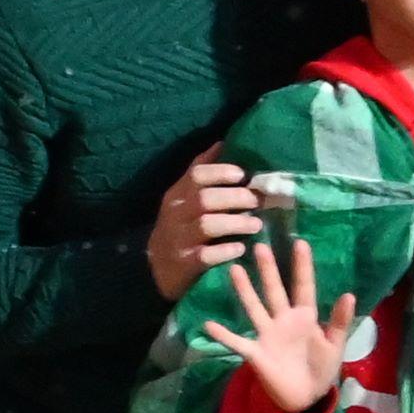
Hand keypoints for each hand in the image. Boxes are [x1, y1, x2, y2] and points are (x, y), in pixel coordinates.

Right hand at [145, 152, 263, 293]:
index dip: (221, 172)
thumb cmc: (179, 227)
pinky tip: (240, 248)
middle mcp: (176, 214)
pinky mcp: (184, 263)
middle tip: (258, 201)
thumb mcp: (183, 198)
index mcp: (177, 194)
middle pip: (205, 198)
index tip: (242, 175)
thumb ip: (201, 173)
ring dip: (236, 222)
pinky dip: (225, 250)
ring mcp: (179, 239)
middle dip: (236, 197)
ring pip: (207, 225)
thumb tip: (223, 143)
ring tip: (256, 224)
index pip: (196, 175)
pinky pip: (206, 255)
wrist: (155, 269)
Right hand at [209, 231, 367, 412]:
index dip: (302, 267)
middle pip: (275, 290)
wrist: (306, 397)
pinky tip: (208, 324)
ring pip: (254, 308)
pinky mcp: (256, 353)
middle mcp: (283, 320)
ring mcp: (267, 334)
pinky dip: (223, 335)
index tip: (300, 243)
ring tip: (234, 269)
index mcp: (305, 316)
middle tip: (260, 246)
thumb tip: (349, 294)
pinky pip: (237, 342)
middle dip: (268, 270)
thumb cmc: (321, 368)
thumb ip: (340, 321)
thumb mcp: (335, 345)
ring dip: (244, 290)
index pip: (304, 287)